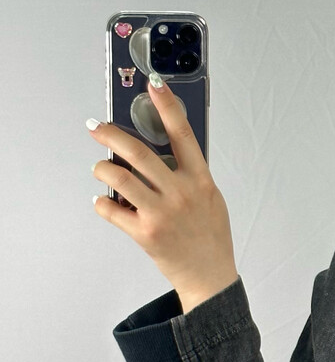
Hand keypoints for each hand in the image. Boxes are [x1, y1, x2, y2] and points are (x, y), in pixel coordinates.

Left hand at [89, 76, 238, 311]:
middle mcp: (180, 193)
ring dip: (102, 168)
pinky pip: (111, 209)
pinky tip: (103, 202)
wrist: (209, 276)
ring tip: (100, 168)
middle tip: (95, 127)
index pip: (183, 134)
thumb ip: (190, 175)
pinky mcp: (144, 233)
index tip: (153, 85)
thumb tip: (163, 151)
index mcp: (200, 180)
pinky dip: (102, 203)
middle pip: (138, 152)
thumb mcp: (211, 199)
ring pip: (118, 177)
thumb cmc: (211, 237)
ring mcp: (161, 213)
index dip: (167, 106)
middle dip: (110, 134)